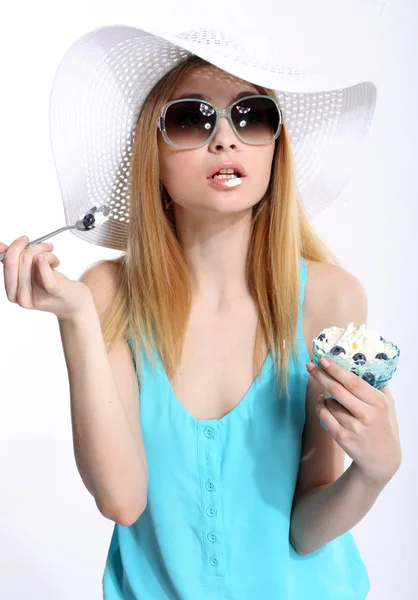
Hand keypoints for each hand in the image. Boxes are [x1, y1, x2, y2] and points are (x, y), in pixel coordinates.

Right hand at [0, 235, 90, 320]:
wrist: (74, 304)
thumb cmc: (51, 286)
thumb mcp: (31, 275)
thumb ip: (16, 264)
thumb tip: (1, 246)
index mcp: (12, 292)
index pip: (6, 263)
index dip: (13, 247)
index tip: (23, 239)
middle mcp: (20, 297)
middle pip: (19, 259)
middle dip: (33, 247)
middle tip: (45, 245)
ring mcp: (36, 296)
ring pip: (33, 260)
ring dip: (46, 253)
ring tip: (54, 259)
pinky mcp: (53, 291)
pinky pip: (45, 271)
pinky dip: (48, 259)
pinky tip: (54, 261)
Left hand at [306, 357, 401, 486]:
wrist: (382, 458)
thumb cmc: (383, 426)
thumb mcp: (388, 405)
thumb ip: (379, 386)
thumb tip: (363, 364)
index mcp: (378, 402)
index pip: (353, 382)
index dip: (336, 370)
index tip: (324, 360)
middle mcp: (366, 415)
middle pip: (337, 390)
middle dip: (321, 375)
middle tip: (310, 366)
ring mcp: (353, 427)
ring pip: (330, 403)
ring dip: (324, 395)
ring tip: (327, 393)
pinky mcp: (342, 437)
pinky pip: (324, 416)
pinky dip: (320, 406)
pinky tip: (322, 402)